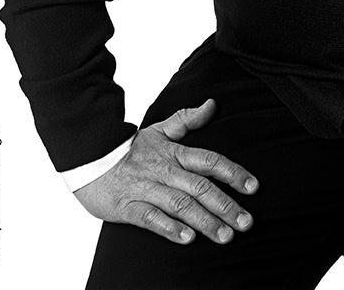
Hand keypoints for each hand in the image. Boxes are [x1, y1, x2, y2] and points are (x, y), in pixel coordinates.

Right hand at [74, 98, 258, 244]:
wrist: (88, 157)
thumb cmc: (129, 148)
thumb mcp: (159, 129)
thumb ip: (188, 119)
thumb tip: (213, 104)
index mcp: (175, 153)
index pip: (210, 161)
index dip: (233, 173)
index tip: (254, 187)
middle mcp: (165, 171)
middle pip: (200, 187)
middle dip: (226, 205)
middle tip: (247, 223)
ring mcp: (146, 189)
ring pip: (180, 205)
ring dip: (204, 221)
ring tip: (225, 236)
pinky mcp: (128, 206)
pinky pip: (150, 218)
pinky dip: (169, 228)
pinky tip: (186, 239)